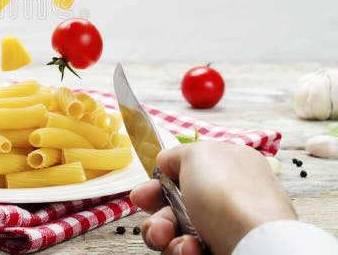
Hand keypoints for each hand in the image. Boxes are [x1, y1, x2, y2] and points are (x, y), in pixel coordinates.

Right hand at [130, 141, 295, 254]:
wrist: (255, 245)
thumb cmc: (229, 196)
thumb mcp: (198, 154)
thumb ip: (176, 153)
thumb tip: (166, 162)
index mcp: (228, 167)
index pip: (182, 174)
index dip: (158, 184)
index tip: (143, 193)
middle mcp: (225, 199)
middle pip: (172, 206)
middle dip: (157, 215)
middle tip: (159, 223)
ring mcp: (223, 229)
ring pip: (174, 232)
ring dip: (166, 235)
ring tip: (179, 241)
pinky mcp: (219, 252)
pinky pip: (185, 251)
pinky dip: (182, 251)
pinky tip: (192, 251)